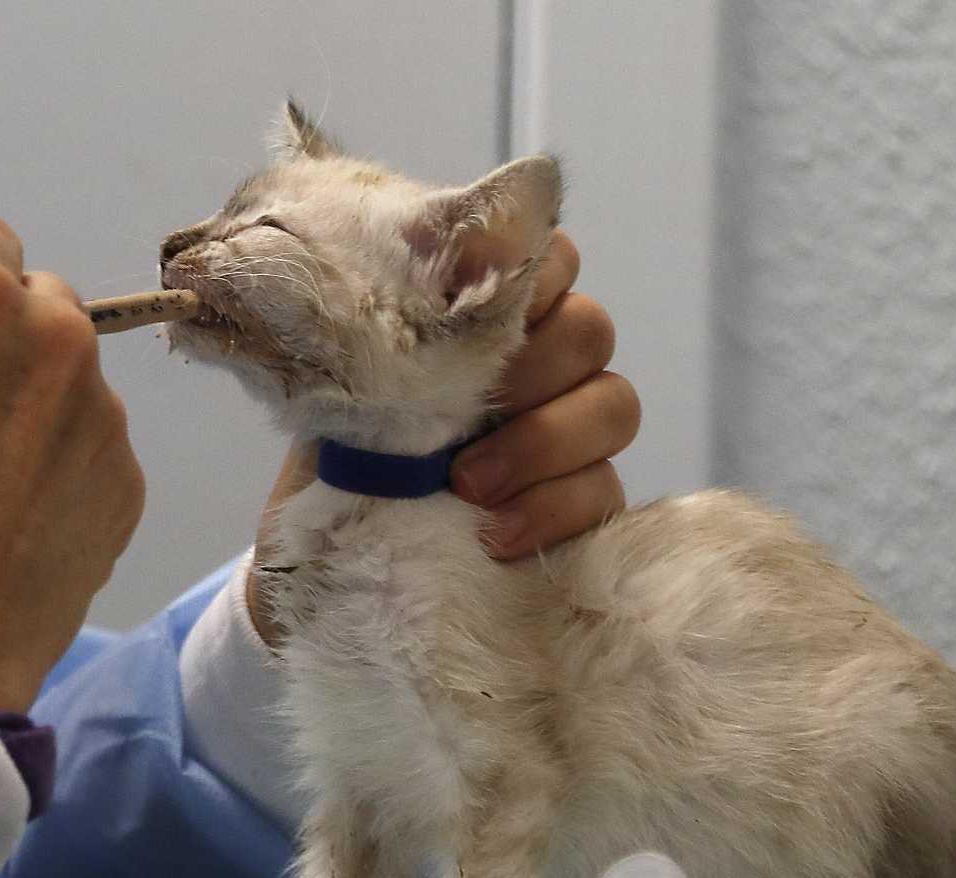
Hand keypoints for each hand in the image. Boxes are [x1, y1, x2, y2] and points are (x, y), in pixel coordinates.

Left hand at [248, 229, 640, 644]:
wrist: (341, 542)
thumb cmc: (349, 448)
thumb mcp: (343, 384)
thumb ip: (378, 329)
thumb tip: (394, 271)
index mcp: (493, 313)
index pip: (547, 257)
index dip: (528, 273)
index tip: (470, 305)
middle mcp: (549, 358)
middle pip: (589, 329)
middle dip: (533, 368)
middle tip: (462, 412)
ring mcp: (578, 428)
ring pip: (614, 405)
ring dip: (542, 442)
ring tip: (468, 484)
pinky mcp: (588, 498)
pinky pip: (602, 491)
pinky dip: (549, 510)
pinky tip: (494, 533)